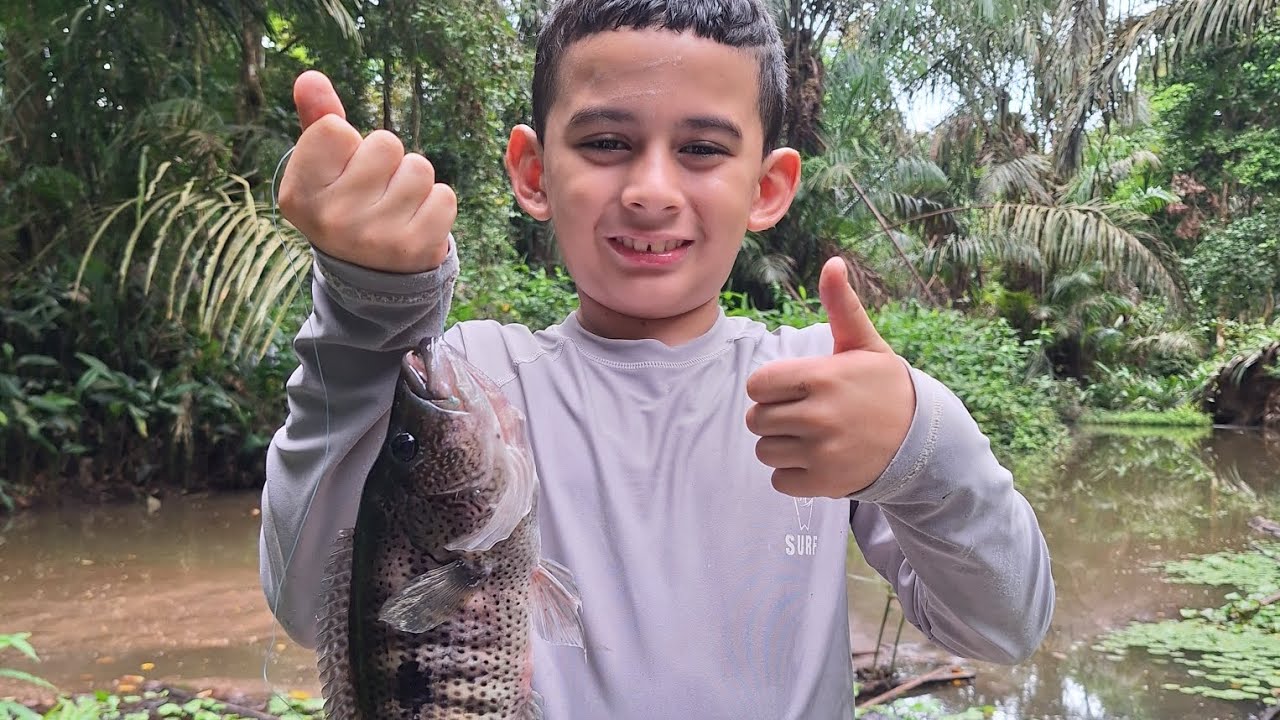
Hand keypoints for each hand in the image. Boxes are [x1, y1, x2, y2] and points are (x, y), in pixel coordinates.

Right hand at [277, 70, 456, 273]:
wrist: (370, 278)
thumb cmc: (345, 205)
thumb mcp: (321, 168)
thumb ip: (316, 120)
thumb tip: (310, 76)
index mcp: (299, 194)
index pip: (334, 128)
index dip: (347, 143)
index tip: (342, 172)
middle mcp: (333, 218)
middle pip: (385, 143)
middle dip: (387, 161)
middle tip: (373, 192)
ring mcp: (376, 236)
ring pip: (419, 168)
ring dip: (413, 182)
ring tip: (395, 207)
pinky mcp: (416, 248)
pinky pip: (444, 196)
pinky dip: (436, 205)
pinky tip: (415, 222)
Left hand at [745, 257, 915, 497]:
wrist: (922, 439)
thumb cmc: (884, 386)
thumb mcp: (864, 344)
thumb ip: (841, 306)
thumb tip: (832, 262)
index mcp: (821, 377)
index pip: (757, 385)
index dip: (771, 387)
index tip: (795, 388)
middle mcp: (818, 415)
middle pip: (755, 419)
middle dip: (774, 416)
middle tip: (806, 413)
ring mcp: (821, 452)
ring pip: (765, 450)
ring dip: (781, 446)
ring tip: (813, 437)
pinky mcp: (824, 483)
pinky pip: (778, 480)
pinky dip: (792, 474)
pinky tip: (817, 459)